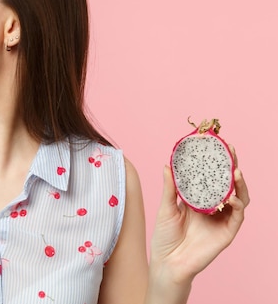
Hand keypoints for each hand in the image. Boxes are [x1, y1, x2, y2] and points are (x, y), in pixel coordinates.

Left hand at [150, 146, 249, 282]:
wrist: (168, 262)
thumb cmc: (165, 236)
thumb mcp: (166, 207)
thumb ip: (170, 187)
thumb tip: (167, 164)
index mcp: (199, 199)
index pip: (212, 177)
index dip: (216, 162)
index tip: (215, 144)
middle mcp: (213, 207)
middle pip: (228, 184)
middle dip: (232, 166)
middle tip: (231, 150)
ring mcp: (222, 219)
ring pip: (239, 197)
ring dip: (240, 184)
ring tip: (236, 171)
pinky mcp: (227, 233)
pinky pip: (237, 216)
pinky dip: (237, 205)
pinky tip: (232, 196)